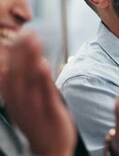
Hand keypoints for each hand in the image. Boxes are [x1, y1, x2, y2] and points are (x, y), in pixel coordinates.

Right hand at [0, 31, 75, 155]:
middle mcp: (20, 103)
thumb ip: (25, 85)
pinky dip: (43, 79)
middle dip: (21, 52)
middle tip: (27, 32)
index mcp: (14, 100)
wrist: (50, 150)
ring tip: (34, 41)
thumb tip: (26, 63)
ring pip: (29, 81)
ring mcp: (34, 108)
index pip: (10, 72)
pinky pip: (45, 94)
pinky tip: (44, 64)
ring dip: (30, 59)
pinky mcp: (49, 113)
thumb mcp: (26, 104)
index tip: (19, 34)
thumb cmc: (39, 123)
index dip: (14, 53)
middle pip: (18, 73)